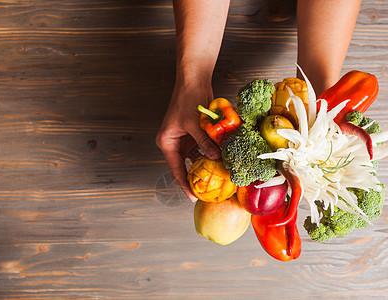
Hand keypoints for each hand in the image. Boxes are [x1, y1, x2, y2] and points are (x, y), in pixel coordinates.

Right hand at [156, 81, 220, 201]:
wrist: (193, 81)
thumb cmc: (187, 99)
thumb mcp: (194, 124)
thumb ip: (204, 142)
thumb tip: (216, 158)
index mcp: (167, 142)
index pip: (176, 169)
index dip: (184, 185)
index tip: (193, 197)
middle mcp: (174, 143)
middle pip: (185, 167)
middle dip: (196, 178)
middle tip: (207, 192)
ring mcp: (185, 139)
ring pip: (195, 159)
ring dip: (205, 167)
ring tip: (217, 180)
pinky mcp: (195, 135)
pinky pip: (202, 149)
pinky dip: (210, 155)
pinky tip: (220, 162)